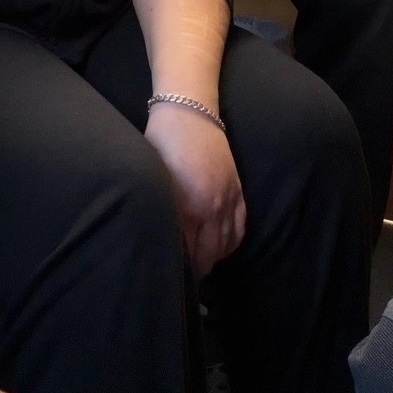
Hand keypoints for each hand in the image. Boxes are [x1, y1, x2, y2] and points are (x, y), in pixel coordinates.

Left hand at [145, 104, 245, 277]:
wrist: (189, 112)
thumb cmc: (161, 144)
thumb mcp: (153, 179)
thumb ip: (158, 210)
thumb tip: (156, 237)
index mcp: (188, 206)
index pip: (186, 252)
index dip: (179, 269)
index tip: (169, 278)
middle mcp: (212, 208)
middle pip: (208, 255)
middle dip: (196, 270)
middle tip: (183, 280)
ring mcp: (228, 200)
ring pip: (226, 245)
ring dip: (213, 259)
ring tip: (199, 265)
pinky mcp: (238, 191)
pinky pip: (240, 229)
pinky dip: (230, 244)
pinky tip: (219, 248)